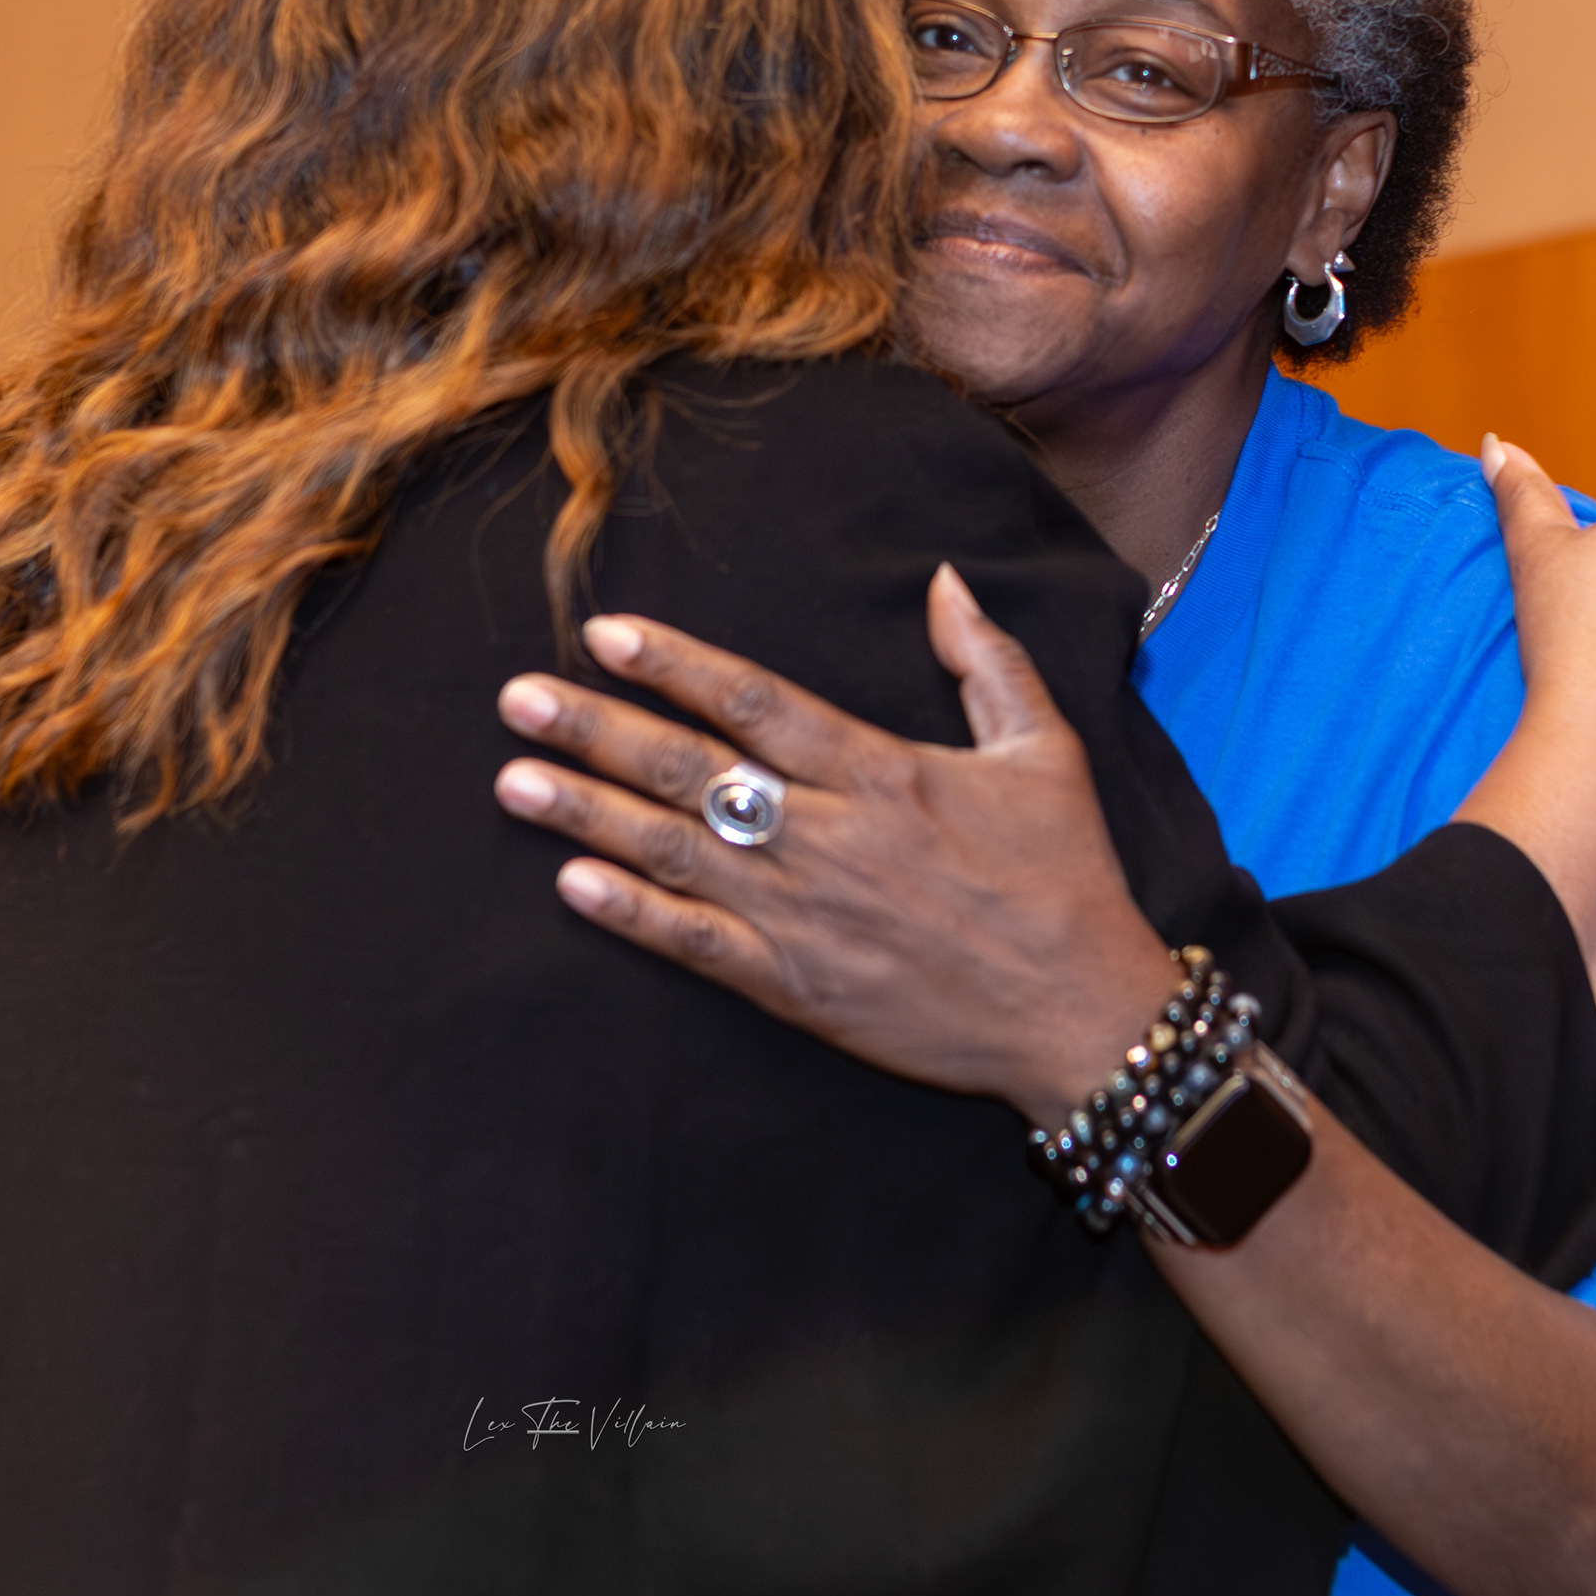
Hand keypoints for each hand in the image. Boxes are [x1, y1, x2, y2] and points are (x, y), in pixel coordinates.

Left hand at [492, 565, 1179, 1122]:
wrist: (1080, 1015)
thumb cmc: (1065, 878)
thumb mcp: (1046, 752)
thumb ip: (987, 662)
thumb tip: (943, 580)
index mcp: (884, 771)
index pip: (756, 702)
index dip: (676, 666)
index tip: (605, 634)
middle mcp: (831, 836)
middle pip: (693, 771)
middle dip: (598, 731)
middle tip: (519, 699)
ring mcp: (806, 915)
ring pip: (676, 851)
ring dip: (588, 814)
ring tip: (515, 781)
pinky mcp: (798, 987)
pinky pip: (698, 943)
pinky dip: (633, 913)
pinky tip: (572, 884)